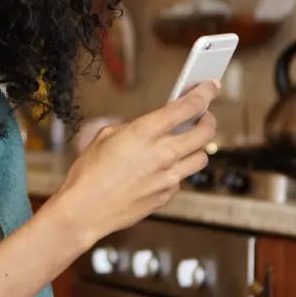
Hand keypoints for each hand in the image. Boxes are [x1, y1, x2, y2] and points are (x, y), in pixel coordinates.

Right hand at [48, 80, 219, 247]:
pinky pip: (182, 178)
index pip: (188, 107)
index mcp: (145, 132)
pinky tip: (163, 169)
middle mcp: (163, 154)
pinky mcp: (167, 195)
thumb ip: (132, 128)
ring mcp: (168, 177)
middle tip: (203, 117)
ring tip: (186, 144)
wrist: (85, 209)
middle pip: (206, 132)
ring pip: (202, 158)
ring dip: (198, 147)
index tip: (210, 87)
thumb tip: (145, 128)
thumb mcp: (105, 137)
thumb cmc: (89, 174)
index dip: (204, 93)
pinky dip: (178, 171)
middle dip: (208, 120)